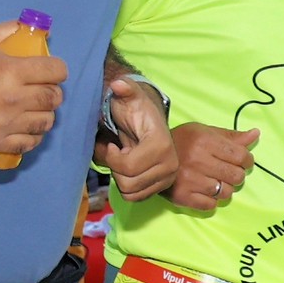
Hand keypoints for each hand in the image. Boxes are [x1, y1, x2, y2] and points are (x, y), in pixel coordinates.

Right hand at [0, 21, 66, 156]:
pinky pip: (29, 143)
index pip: (55, 71)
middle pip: (54, 98)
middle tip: (44, 90)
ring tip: (35, 110)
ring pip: (45, 122)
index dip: (58, 69)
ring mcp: (4, 124)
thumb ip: (6, 31)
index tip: (53, 71)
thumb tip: (31, 29)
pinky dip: (33, 135)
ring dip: (45, 114)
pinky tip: (26, 128)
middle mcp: (11, 99)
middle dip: (54, 92)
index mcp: (9, 71)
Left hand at [95, 79, 179, 199]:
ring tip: (125, 159)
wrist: (147, 122)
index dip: (113, 158)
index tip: (114, 144)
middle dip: (117, 168)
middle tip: (120, 152)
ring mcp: (168, 178)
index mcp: (162, 146)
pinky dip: (127, 186)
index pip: (128, 167)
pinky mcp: (162, 187)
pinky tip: (129, 169)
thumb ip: (125, 89)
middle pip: (128, 183)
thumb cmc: (135, 109)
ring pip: (131, 193)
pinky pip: (136, 198)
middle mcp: (170, 165)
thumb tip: (118, 84)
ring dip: (122, 177)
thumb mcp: (129, 96)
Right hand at [166, 124, 258, 212]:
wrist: (149, 156)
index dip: (247, 160)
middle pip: (237, 176)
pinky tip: (204, 191)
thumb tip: (256, 134)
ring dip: (224, 189)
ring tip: (214, 182)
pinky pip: (211, 205)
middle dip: (236, 175)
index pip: (241, 156)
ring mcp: (190, 180)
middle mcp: (198, 160)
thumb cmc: (182, 142)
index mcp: (204, 141)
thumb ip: (230, 136)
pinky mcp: (182, 196)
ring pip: (226, 193)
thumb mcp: (204, 132)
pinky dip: (211, 200)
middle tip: (227, 172)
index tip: (241, 162)